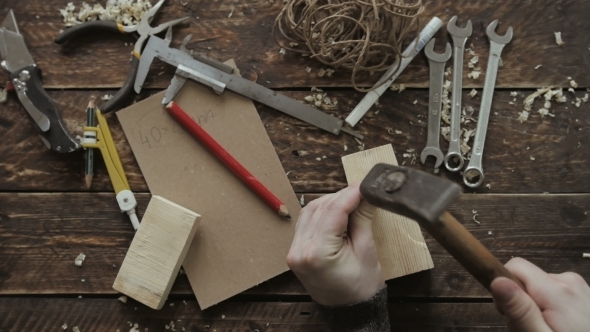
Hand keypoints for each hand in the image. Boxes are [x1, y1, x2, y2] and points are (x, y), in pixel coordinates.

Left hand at [286, 184, 384, 305]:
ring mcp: (294, 250)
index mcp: (317, 252)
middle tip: (362, 193)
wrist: (349, 312)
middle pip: (320, 208)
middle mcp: (300, 250)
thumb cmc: (361, 288)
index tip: (364, 185)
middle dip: (342, 197)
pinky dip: (321, 213)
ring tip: (352, 202)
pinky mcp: (295, 250)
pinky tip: (336, 212)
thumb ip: (363, 218)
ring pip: (310, 212)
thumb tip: (365, 194)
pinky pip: (306, 222)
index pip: (333, 210)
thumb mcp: (367, 251)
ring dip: (330, 203)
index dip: (351, 194)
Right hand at [491, 257, 589, 331]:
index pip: (516, 266)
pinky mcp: (586, 296)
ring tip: (549, 331)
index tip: (510, 313)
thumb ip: (520, 310)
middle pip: (529, 279)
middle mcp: (570, 282)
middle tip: (532, 329)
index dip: (505, 288)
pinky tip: (563, 328)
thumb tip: (498, 281)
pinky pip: (558, 294)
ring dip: (539, 307)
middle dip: (524, 302)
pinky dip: (554, 309)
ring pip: (543, 288)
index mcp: (557, 290)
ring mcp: (582, 289)